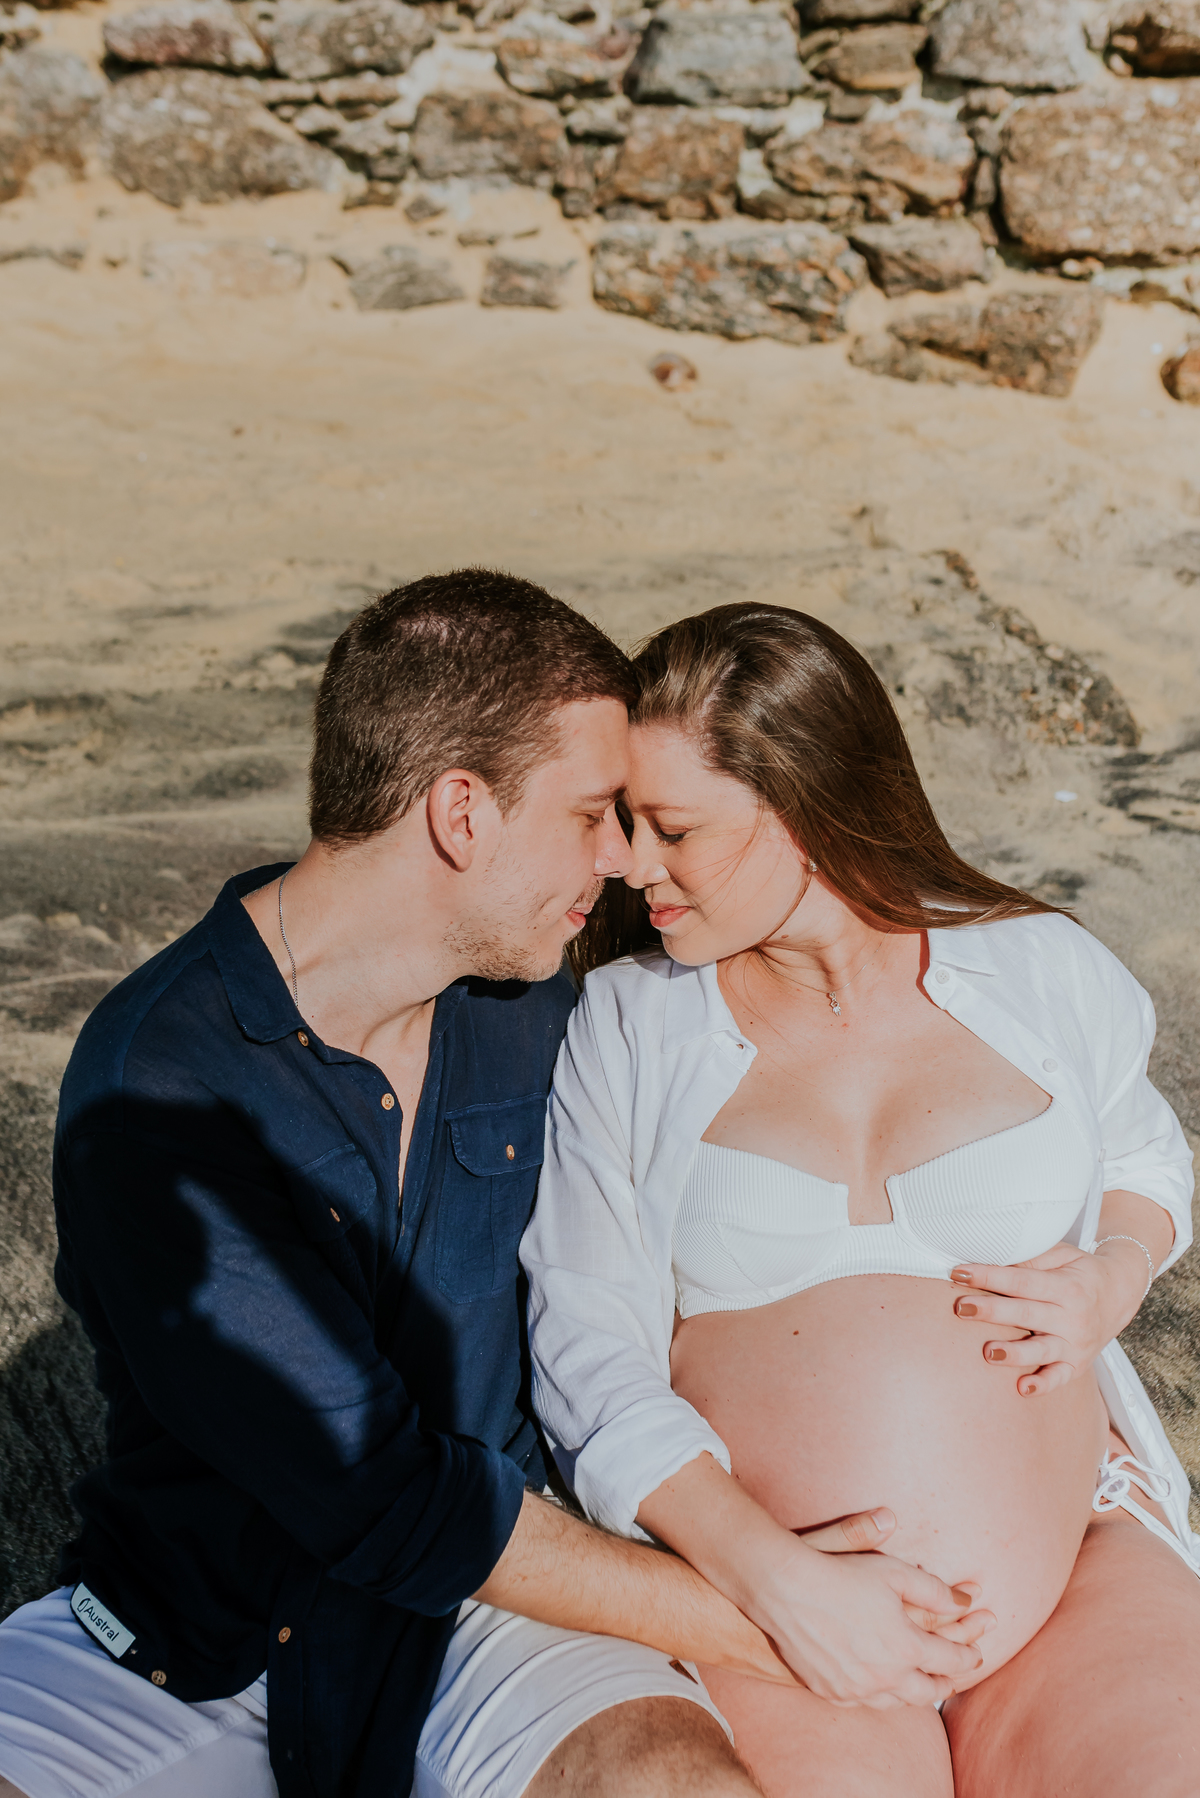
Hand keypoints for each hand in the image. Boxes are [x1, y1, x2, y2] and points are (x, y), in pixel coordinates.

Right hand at [752, 1526, 994, 1709]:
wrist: (783, 1588)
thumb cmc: (840, 1572)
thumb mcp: (894, 1571)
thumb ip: (934, 1590)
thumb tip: (966, 1601)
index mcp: (906, 1647)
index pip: (951, 1660)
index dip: (968, 1657)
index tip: (977, 1654)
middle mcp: (885, 1676)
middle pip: (927, 1691)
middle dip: (946, 1683)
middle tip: (953, 1677)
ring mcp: (856, 1688)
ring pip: (897, 1703)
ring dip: (914, 1693)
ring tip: (920, 1684)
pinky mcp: (830, 1691)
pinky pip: (864, 1702)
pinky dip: (879, 1696)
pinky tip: (879, 1687)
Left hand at [950, 1238, 1150, 1396]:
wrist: (1119, 1294)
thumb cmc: (1079, 1271)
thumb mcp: (1061, 1254)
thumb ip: (1030, 1258)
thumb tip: (990, 1258)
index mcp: (1067, 1287)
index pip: (1022, 1282)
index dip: (989, 1277)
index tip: (959, 1272)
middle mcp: (1073, 1318)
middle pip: (1026, 1315)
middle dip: (992, 1311)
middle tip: (961, 1307)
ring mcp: (1076, 1344)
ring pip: (1041, 1351)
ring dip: (1014, 1353)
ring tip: (987, 1352)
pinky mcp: (1077, 1365)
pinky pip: (1059, 1378)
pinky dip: (1043, 1385)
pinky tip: (1022, 1388)